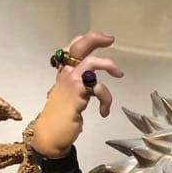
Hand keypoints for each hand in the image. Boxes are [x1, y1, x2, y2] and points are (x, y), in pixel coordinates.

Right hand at [30, 30, 123, 157]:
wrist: (53, 133)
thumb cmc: (62, 117)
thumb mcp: (69, 95)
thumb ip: (78, 83)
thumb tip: (91, 79)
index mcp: (63, 72)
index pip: (72, 48)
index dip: (87, 40)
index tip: (103, 39)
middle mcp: (65, 72)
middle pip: (79, 47)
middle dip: (96, 39)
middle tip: (111, 39)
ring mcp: (71, 81)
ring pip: (91, 63)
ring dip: (108, 65)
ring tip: (119, 74)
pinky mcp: (78, 93)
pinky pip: (99, 89)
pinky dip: (106, 100)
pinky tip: (104, 112)